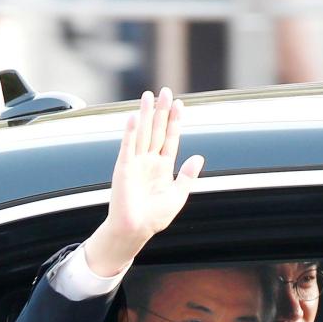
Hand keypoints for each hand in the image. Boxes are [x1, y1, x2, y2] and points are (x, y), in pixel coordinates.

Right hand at [85, 88, 204, 276]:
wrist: (135, 230)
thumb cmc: (154, 217)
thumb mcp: (178, 195)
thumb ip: (188, 175)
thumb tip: (199, 157)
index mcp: (163, 166)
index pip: (170, 137)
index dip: (174, 121)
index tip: (179, 104)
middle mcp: (148, 160)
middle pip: (156, 130)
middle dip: (160, 111)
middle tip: (164, 91)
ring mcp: (135, 162)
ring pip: (141, 133)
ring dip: (144, 115)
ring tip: (148, 96)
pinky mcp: (123, 168)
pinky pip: (127, 147)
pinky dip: (129, 133)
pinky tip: (132, 118)